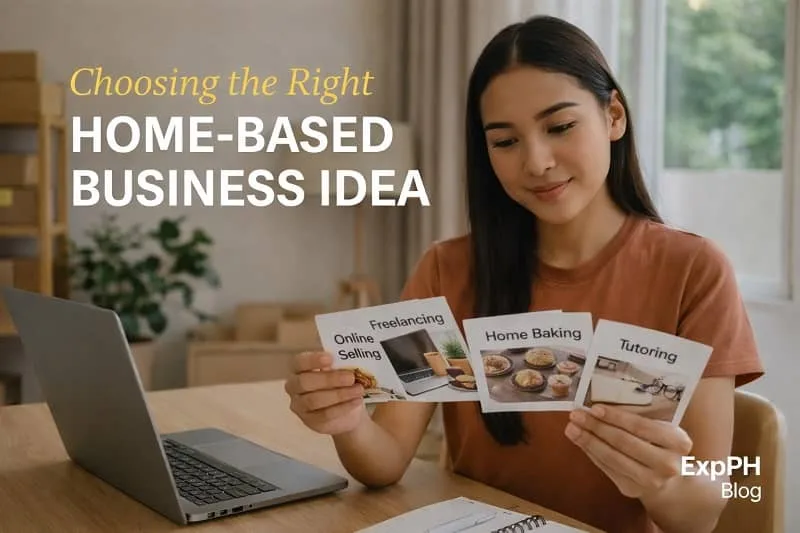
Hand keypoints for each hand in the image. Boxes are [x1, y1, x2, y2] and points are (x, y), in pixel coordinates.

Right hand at [284, 351, 365, 435]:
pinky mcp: (310, 421)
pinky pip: (324, 415)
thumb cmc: (339, 383)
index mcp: (298, 369)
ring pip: (314, 400)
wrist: (346, 411)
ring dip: (339, 394)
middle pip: (304, 383)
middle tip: (350, 377)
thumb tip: (348, 360)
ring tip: (358, 390)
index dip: (312, 360)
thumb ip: (338, 365)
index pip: (299, 362)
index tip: (330, 358)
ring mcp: (300, 406)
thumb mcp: (339, 371)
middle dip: (329, 379)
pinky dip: (343, 407)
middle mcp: (294, 387)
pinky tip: (356, 401)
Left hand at [565, 404, 692, 498]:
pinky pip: (606, 468)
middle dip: (596, 427)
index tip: (594, 408)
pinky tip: (581, 441)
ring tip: (572, 428)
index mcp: (678, 442)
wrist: (670, 480)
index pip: (641, 426)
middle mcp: (667, 464)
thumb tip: (598, 408)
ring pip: (612, 457)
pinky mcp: (632, 489)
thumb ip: (637, 420)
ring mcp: (650, 480)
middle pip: (623, 442)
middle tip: (576, 415)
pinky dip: (591, 452)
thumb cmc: (661, 446)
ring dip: (588, 441)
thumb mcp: (661, 430)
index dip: (615, 417)